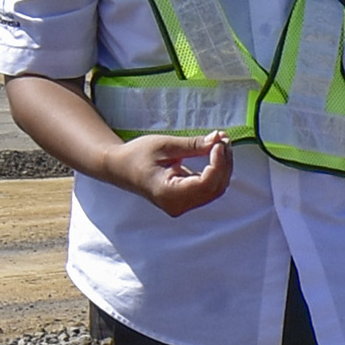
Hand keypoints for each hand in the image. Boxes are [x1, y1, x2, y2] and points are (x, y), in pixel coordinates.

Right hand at [108, 130, 236, 214]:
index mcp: (168, 193)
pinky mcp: (185, 201)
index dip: (218, 163)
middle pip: (214, 188)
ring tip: (220, 144)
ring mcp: (182, 206)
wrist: (120, 168)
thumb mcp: (165, 145)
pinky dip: (215, 171)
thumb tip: (218, 139)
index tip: (219, 142)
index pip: (206, 183)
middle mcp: (177, 205)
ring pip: (215, 189)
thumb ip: (193, 145)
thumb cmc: (137, 155)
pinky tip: (215, 154)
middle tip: (223, 139)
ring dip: (222, 167)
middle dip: (224, 163)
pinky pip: (208, 188)